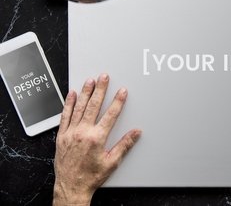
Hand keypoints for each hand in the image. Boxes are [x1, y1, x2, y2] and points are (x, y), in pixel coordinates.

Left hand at [53, 74, 140, 205]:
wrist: (71, 187)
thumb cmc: (90, 177)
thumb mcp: (112, 162)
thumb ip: (125, 145)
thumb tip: (136, 133)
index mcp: (97, 138)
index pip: (110, 115)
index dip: (118, 101)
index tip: (122, 92)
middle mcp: (83, 133)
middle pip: (94, 106)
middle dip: (100, 90)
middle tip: (104, 77)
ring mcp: (71, 133)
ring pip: (79, 108)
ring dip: (85, 93)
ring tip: (90, 81)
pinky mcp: (61, 136)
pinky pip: (65, 116)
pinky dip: (68, 104)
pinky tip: (72, 94)